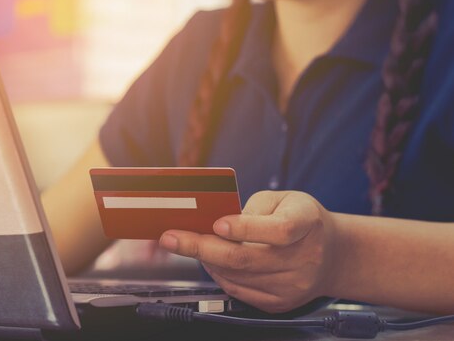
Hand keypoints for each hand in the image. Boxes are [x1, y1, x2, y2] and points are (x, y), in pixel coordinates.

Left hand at [158, 191, 339, 312]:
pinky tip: (208, 260)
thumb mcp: (283, 199)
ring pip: (237, 276)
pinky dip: (218, 274)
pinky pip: (239, 291)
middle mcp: (304, 259)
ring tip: (186, 244)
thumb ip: (252, 208)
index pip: (279, 231)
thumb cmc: (300, 218)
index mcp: (307, 223)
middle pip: (247, 259)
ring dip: (205, 261)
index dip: (246, 229)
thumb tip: (214, 222)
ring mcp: (293, 285)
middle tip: (171, 238)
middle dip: (201, 248)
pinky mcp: (280, 302)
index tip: (217, 224)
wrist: (331, 254)